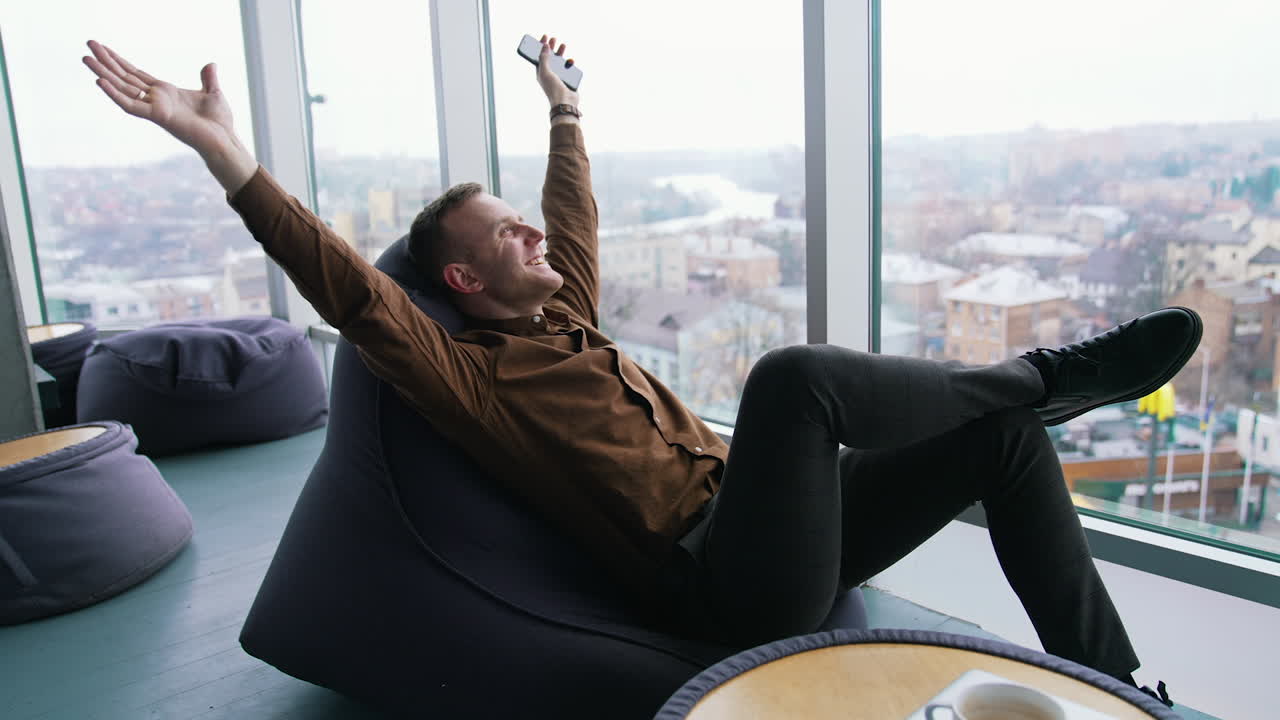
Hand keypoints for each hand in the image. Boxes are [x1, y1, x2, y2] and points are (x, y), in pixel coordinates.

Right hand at [82, 40, 256, 192]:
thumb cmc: (219, 122)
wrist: (225, 140)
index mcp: (166, 93)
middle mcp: (156, 100)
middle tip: (88, 44)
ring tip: (85, 58)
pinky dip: (115, 94)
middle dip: (106, 61)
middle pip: (125, 77)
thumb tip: (210, 64)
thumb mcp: (213, 93)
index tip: (103, 48)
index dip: (120, 61)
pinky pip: (131, 105)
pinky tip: (100, 81)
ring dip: (103, 73)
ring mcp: (155, 108)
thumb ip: (208, 79)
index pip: (136, 74)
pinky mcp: (158, 117)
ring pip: (122, 88)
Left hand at [535, 34, 579, 108]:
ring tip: (563, 45)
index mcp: (541, 72)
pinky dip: (569, 63)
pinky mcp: (568, 79)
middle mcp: (549, 73)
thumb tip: (544, 45)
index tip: (544, 37)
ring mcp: (559, 76)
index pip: (539, 56)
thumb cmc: (553, 88)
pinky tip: (570, 61)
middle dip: (552, 47)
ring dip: (561, 53)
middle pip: (550, 57)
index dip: (541, 46)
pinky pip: (569, 68)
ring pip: (560, 61)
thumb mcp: (546, 71)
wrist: (565, 102)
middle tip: (554, 39)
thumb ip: (544, 58)